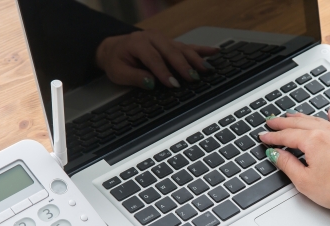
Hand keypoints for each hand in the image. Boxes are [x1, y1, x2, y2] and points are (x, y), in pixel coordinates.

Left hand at [96, 28, 218, 88]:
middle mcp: (152, 37)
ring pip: (182, 48)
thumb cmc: (117, 61)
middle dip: (183, 66)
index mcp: (137, 42)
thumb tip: (151, 82)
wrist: (115, 48)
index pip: (153, 58)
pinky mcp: (171, 43)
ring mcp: (163, 39)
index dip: (164, 72)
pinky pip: (188, 46)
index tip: (173, 84)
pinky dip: (201, 50)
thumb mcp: (118, 72)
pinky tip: (214, 52)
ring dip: (195, 59)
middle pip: (171, 51)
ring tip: (206, 70)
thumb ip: (134, 77)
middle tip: (193, 79)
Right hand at [259, 109, 329, 212]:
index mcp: (313, 141)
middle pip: (299, 123)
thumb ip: (287, 164)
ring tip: (290, 116)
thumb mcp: (304, 181)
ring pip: (317, 119)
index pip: (286, 135)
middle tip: (271, 122)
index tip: (263, 137)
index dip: (272, 136)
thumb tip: (275, 154)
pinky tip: (329, 112)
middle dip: (282, 123)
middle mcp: (327, 132)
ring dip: (301, 118)